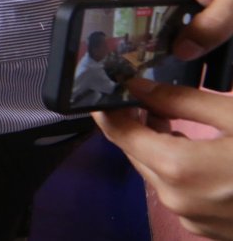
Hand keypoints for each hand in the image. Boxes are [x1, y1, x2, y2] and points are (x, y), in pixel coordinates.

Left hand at [95, 78, 232, 239]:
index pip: (118, 133)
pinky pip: (177, 191)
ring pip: (154, 171)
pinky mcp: (206, 228)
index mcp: (176, 168)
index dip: (107, 107)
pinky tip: (195, 148)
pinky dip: (177, 167)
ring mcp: (191, 218)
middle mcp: (175, 198)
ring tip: (169, 116)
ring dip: (155, 143)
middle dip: (134, 122)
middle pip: (134, 152)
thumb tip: (138, 86)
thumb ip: (181, 99)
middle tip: (142, 93)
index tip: (105, 85)